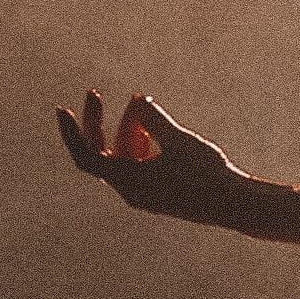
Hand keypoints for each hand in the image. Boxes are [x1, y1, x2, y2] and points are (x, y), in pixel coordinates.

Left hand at [56, 90, 239, 224]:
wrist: (236, 205)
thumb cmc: (207, 173)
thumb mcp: (179, 140)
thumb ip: (154, 119)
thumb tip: (138, 101)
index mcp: (128, 181)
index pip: (87, 156)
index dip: (72, 133)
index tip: (63, 110)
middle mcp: (131, 191)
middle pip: (105, 152)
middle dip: (103, 123)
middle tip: (96, 93)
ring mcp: (146, 193)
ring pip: (125, 157)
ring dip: (129, 129)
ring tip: (140, 102)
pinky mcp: (161, 192)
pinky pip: (141, 165)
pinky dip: (143, 143)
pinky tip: (155, 126)